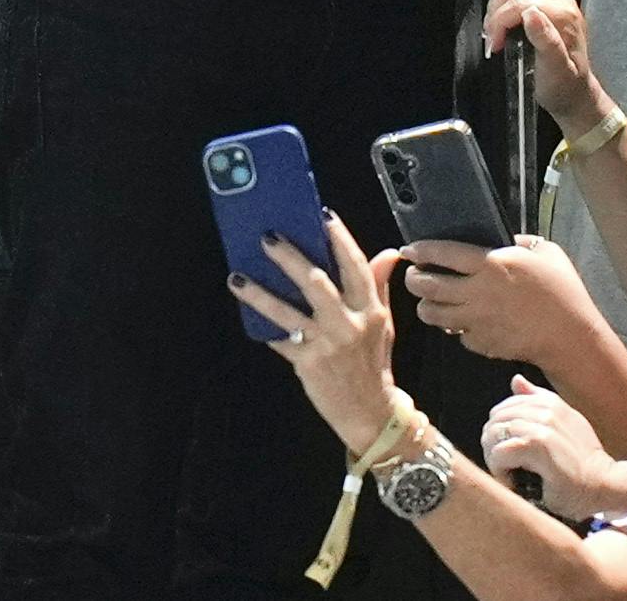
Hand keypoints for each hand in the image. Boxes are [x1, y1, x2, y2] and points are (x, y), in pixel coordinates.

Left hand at [230, 212, 407, 456]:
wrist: (369, 410)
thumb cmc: (374, 361)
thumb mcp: (384, 322)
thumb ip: (379, 285)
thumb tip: (389, 252)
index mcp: (371, 309)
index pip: (355, 266)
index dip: (340, 238)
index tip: (323, 215)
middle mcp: (349, 323)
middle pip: (317, 282)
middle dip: (290, 258)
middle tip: (268, 237)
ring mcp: (326, 344)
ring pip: (287, 312)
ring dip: (259, 293)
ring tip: (237, 277)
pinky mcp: (307, 363)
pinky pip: (279, 340)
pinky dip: (262, 327)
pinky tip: (244, 312)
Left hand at [401, 233, 607, 365]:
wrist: (568, 334)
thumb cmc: (562, 291)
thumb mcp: (546, 252)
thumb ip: (521, 242)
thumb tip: (504, 240)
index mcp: (492, 264)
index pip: (442, 253)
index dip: (420, 250)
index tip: (410, 250)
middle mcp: (477, 292)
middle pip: (427, 286)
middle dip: (414, 279)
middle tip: (415, 276)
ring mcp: (476, 320)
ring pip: (432, 314)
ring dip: (427, 305)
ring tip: (431, 300)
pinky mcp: (479, 342)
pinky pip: (456, 334)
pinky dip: (455, 327)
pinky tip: (463, 320)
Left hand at [482, 376, 619, 519]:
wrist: (604, 484)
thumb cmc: (581, 462)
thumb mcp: (564, 425)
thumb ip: (539, 402)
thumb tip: (517, 380)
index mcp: (552, 403)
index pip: (507, 406)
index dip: (502, 430)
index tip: (512, 451)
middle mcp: (548, 410)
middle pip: (496, 419)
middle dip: (493, 444)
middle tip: (507, 466)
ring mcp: (544, 427)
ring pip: (494, 434)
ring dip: (494, 459)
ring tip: (509, 473)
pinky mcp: (540, 447)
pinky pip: (500, 453)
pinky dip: (499, 470)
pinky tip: (513, 480)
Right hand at [484, 0, 614, 133]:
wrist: (575, 92)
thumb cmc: (563, 86)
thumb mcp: (555, 71)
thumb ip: (546, 42)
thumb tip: (531, 14)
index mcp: (563, 15)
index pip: (519, 3)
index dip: (499, 22)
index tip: (494, 45)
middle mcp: (562, 1)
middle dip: (496, 12)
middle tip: (492, 37)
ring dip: (498, 0)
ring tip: (495, 25)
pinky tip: (504, 0)